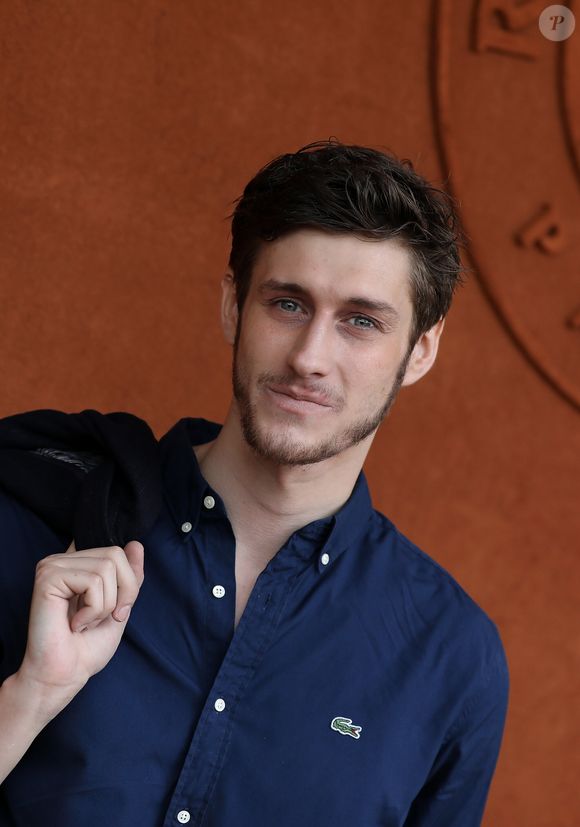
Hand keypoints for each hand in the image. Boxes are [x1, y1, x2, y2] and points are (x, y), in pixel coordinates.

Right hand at [17, 540, 144, 700]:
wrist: (65, 674)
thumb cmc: (87, 647)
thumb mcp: (120, 606)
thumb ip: (129, 576)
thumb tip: (136, 544)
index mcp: (78, 564)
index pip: (117, 549)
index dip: (128, 577)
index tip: (117, 607)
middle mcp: (63, 560)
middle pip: (116, 555)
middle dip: (123, 593)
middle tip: (103, 619)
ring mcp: (53, 566)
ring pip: (107, 567)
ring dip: (106, 605)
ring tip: (85, 622)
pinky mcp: (48, 577)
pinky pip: (93, 581)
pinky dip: (93, 609)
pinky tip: (75, 624)